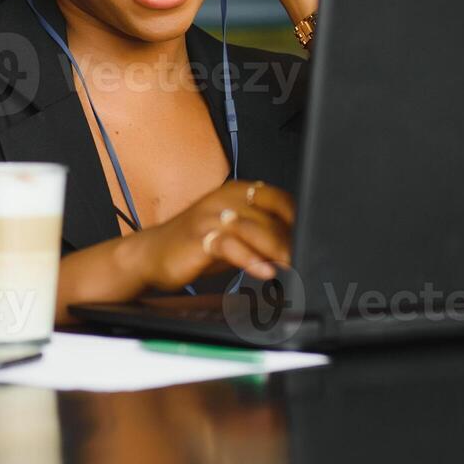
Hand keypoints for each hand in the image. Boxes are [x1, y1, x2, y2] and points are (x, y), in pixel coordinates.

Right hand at [127, 181, 295, 291]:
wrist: (150, 254)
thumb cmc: (195, 244)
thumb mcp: (233, 235)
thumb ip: (261, 235)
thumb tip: (297, 245)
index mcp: (237, 191)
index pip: (279, 198)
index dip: (298, 219)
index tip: (312, 240)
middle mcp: (225, 199)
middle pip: (270, 216)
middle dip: (291, 241)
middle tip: (305, 259)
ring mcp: (211, 217)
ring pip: (255, 229)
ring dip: (277, 250)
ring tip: (292, 266)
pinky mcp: (200, 238)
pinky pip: (231, 246)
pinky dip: (251, 260)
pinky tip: (265, 272)